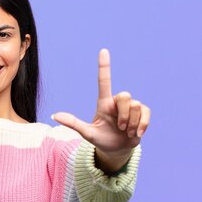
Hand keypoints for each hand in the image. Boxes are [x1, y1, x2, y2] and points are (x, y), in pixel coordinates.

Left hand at [52, 48, 149, 171]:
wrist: (116, 151)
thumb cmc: (101, 140)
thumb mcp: (87, 133)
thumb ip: (73, 123)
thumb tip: (54, 115)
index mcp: (104, 103)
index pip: (104, 81)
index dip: (104, 66)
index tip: (103, 51)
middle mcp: (117, 102)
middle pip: (125, 95)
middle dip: (123, 115)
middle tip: (120, 128)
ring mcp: (131, 108)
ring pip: (136, 106)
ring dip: (131, 123)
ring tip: (126, 132)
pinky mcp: (142, 114)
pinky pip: (146, 112)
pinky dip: (143, 124)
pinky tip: (137, 133)